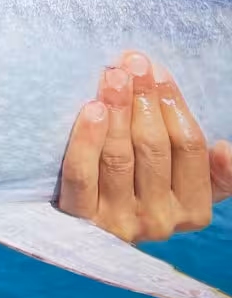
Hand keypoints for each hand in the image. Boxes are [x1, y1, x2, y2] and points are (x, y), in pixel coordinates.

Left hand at [56, 49, 231, 242]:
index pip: (189, 147)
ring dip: (117, 110)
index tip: (159, 71)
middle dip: (144, 100)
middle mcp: (160, 220)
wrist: (87, 234)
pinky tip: (91, 109)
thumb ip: (213, 174)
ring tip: (112, 76)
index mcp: (193, 209)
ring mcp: (119, 221)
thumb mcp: (185, 188)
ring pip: (119, 157)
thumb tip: (225, 150)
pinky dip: (86, 140)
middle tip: (132, 64)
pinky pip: (82, 175)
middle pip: (153, 148)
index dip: (174, 105)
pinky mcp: (79, 219)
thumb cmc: (142, 193)